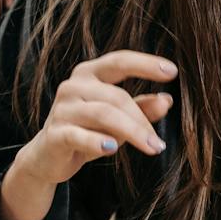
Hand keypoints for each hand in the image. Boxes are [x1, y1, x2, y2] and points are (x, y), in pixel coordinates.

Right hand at [0, 50, 177, 219]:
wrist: (48, 157)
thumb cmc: (87, 132)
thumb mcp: (117, 120)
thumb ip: (140, 109)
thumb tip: (167, 100)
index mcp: (89, 74)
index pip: (120, 62)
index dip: (145, 64)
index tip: (172, 71)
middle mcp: (74, 86)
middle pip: (117, 97)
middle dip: (142, 120)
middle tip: (159, 142)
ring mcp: (62, 109)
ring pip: (103, 114)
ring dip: (132, 132)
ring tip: (151, 147)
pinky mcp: (55, 134)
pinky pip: (79, 135)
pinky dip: (97, 142)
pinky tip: (112, 149)